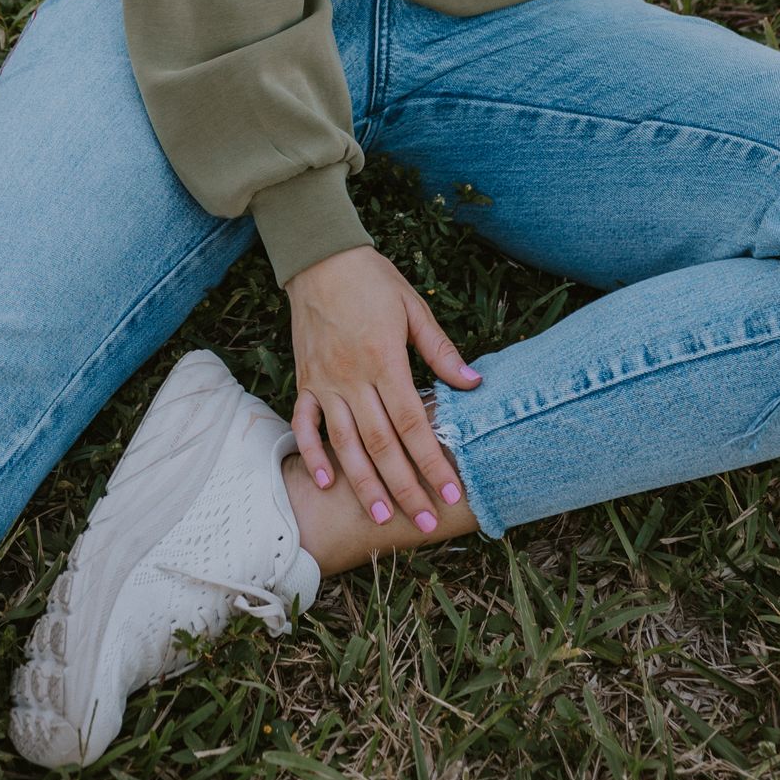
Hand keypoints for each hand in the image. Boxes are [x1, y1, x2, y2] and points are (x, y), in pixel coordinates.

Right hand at [285, 246, 480, 533]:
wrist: (320, 257)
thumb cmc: (372, 280)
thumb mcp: (414, 308)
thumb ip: (441, 351)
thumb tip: (474, 384)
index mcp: (384, 360)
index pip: (413, 424)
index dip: (433, 461)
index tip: (451, 492)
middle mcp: (352, 377)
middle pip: (382, 444)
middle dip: (405, 487)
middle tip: (424, 522)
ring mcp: (324, 382)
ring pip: (345, 443)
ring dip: (363, 483)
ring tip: (380, 517)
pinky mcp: (305, 380)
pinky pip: (305, 423)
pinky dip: (313, 453)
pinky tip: (327, 482)